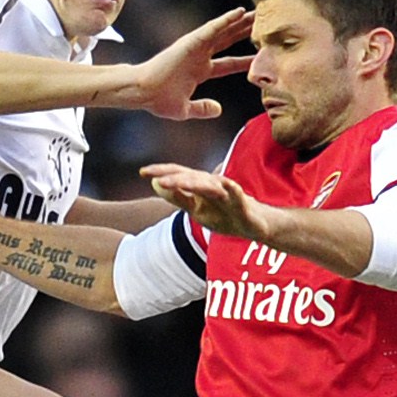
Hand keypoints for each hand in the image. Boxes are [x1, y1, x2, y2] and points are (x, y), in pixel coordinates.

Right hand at [113, 9, 252, 119]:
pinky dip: (225, 20)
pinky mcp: (191, 41)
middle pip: (229, 41)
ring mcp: (195, 47)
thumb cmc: (158, 100)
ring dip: (240, 22)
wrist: (143, 91)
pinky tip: (239, 13)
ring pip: (223, 31)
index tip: (260, 57)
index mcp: (200, 71)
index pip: (229, 63)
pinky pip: (212, 28)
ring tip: (258, 13)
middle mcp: (200, 56)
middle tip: (264, 25)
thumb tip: (218, 109)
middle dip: (245, 34)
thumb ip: (203, 108)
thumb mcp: (185, 109)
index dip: (245, 60)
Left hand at [141, 162, 270, 241]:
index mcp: (198, 185)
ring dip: (192, 182)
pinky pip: (235, 193)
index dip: (161, 172)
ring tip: (175, 182)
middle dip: (173, 177)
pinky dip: (229, 189)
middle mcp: (211, 184)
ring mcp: (227, 191)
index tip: (142, 172)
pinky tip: (224, 184)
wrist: (254, 225)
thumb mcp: (196, 209)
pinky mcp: (241, 201)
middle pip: (190, 177)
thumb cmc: (223, 215)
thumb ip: (177, 197)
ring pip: (208, 184)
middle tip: (155, 177)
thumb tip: (156, 185)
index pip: (178, 174)